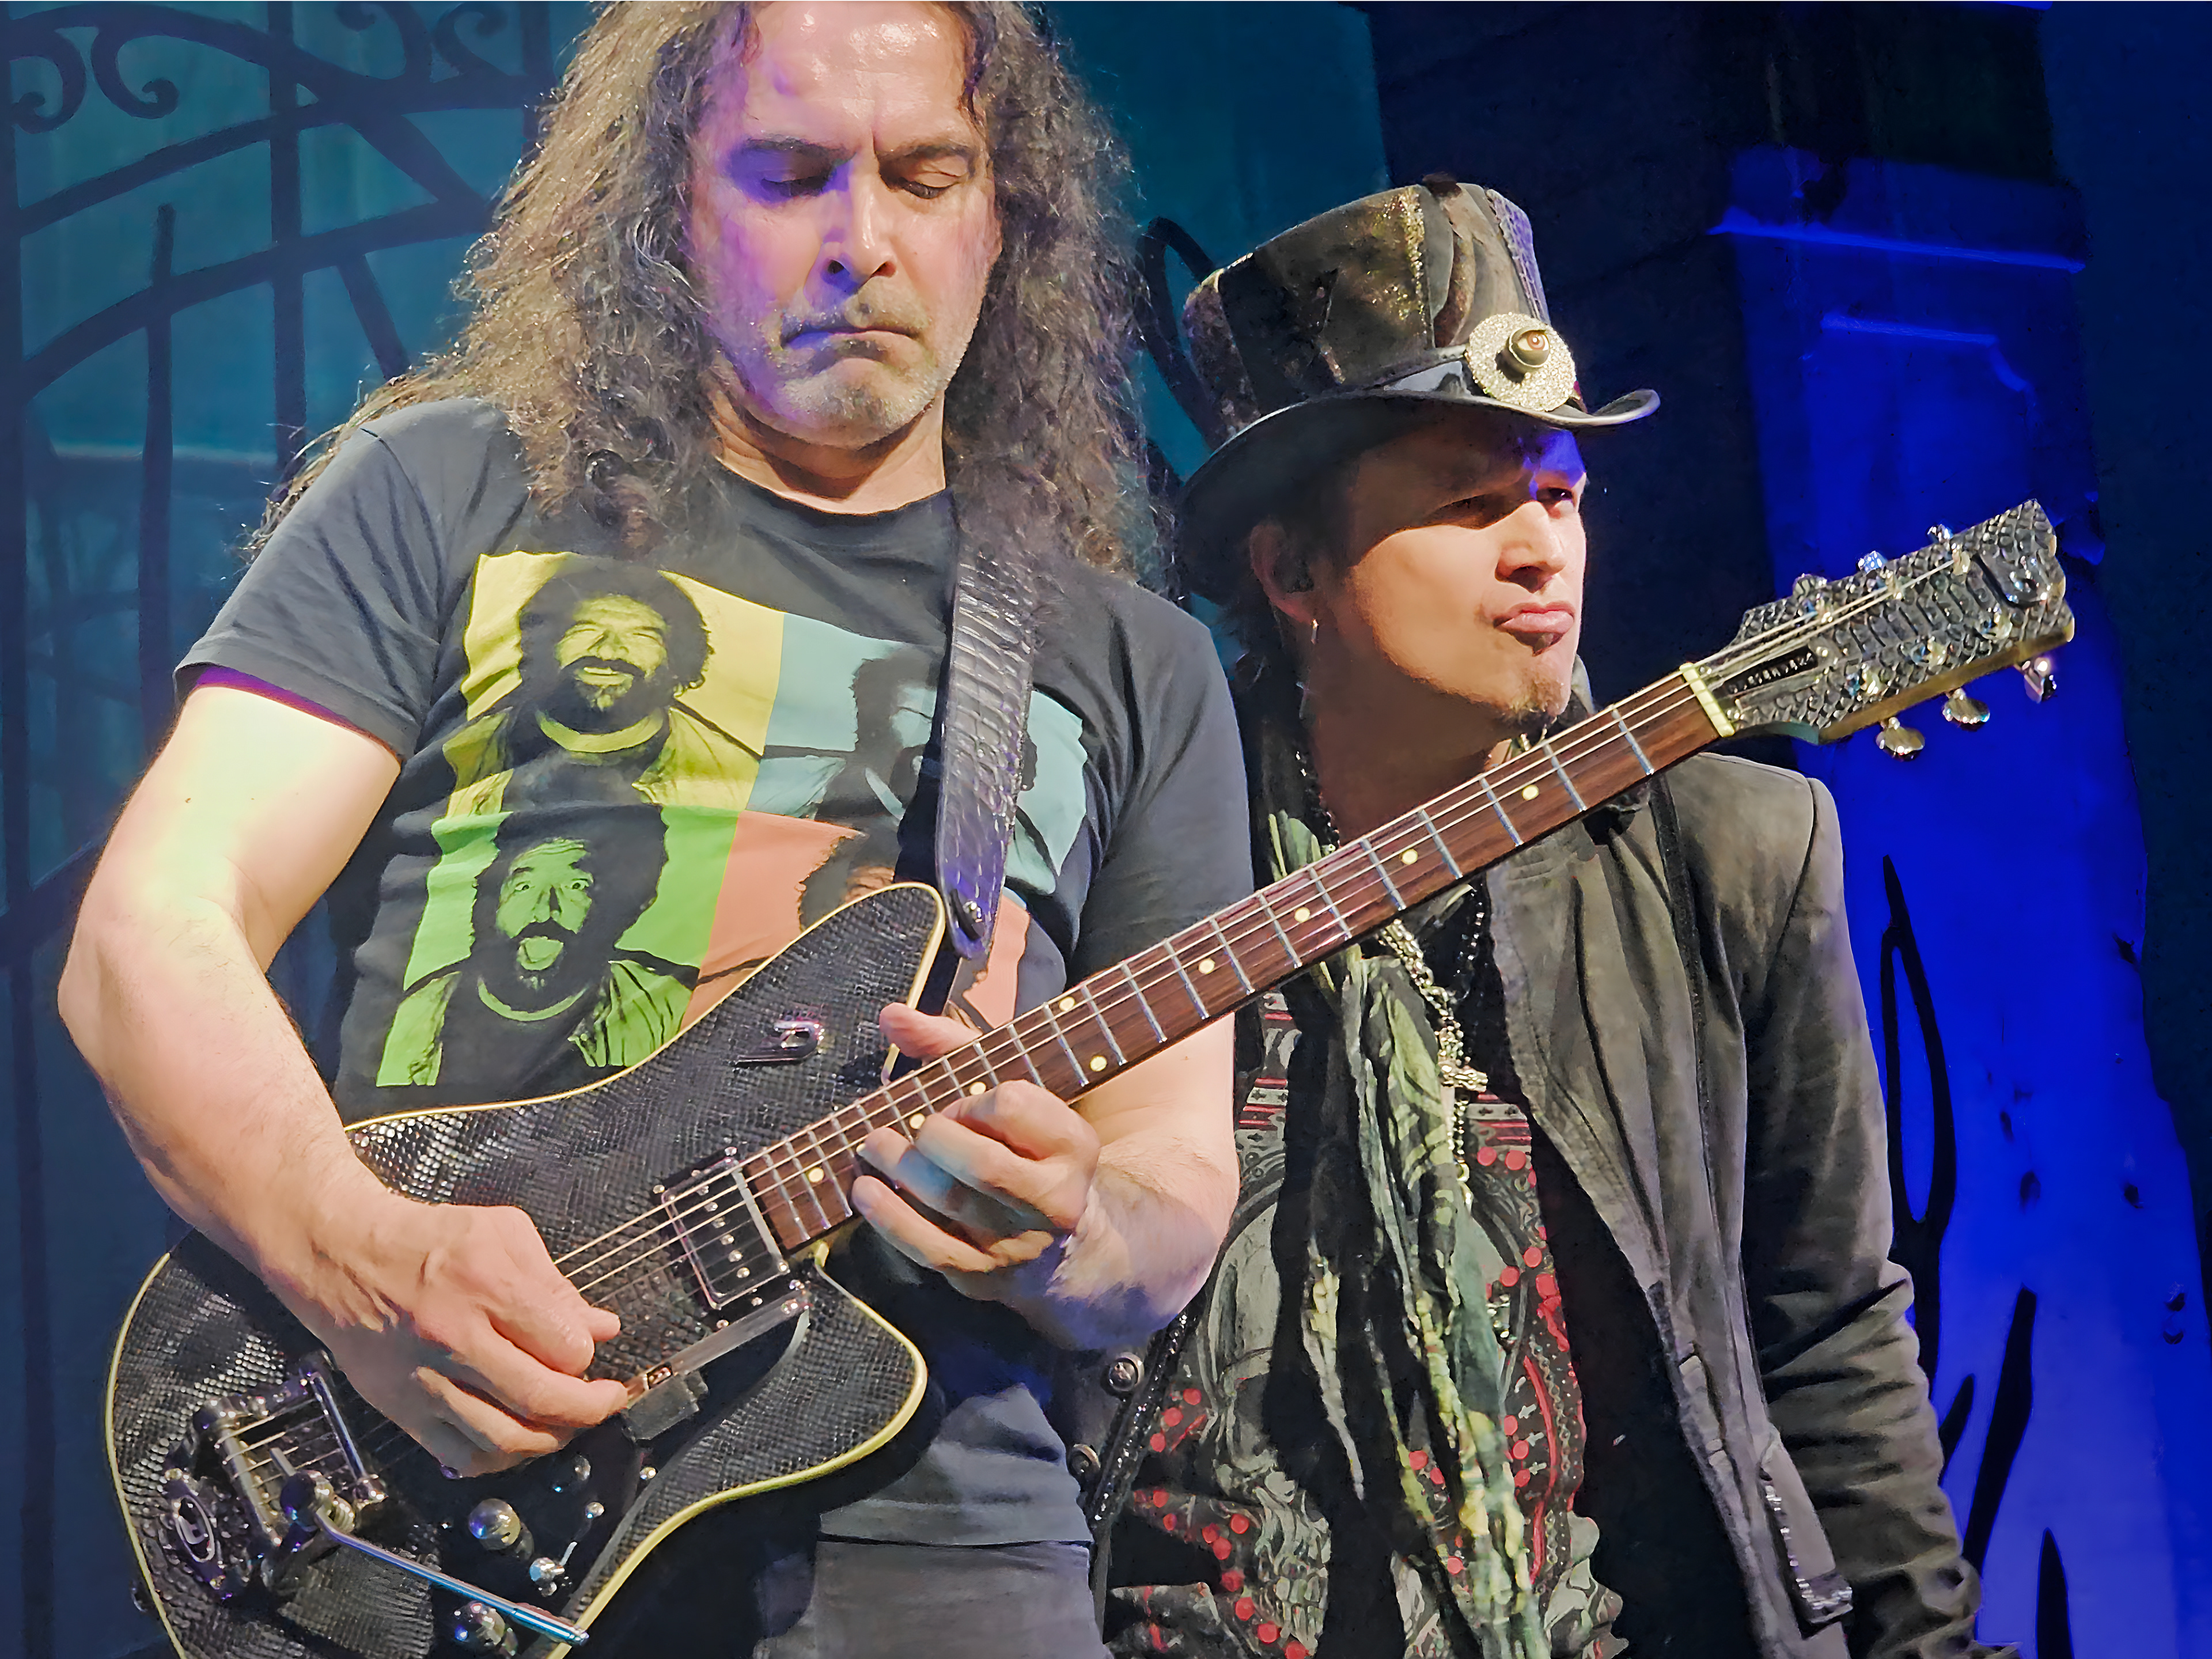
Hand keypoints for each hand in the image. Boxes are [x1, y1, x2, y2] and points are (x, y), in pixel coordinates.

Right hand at [267, 1189, 631, 1475]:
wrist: (342, 1258)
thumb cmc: (425, 1241)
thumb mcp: (502, 1234)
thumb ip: (556, 1283)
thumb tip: (601, 1327)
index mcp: (485, 1286)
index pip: (563, 1345)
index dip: (588, 1355)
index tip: (592, 1351)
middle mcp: (454, 1338)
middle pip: (539, 1398)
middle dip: (589, 1408)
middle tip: (606, 1402)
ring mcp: (425, 1379)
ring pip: (502, 1438)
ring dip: (549, 1440)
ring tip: (566, 1425)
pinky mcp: (403, 1409)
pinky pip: (459, 1455)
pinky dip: (499, 1458)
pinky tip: (517, 1440)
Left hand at [851, 1003, 1100, 1302]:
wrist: (1065, 1247)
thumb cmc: (1026, 1152)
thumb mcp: (1011, 1094)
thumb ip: (953, 1047)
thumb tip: (892, 1016)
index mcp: (1072, 1144)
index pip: (1013, 1106)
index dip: (975, 1100)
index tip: (963, 1104)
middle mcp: (1053, 1198)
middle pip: (981, 1162)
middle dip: (933, 1136)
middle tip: (913, 1125)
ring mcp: (1017, 1243)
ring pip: (951, 1203)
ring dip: (900, 1168)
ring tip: (873, 1144)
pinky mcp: (983, 1275)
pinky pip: (929, 1249)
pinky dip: (890, 1218)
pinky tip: (866, 1190)